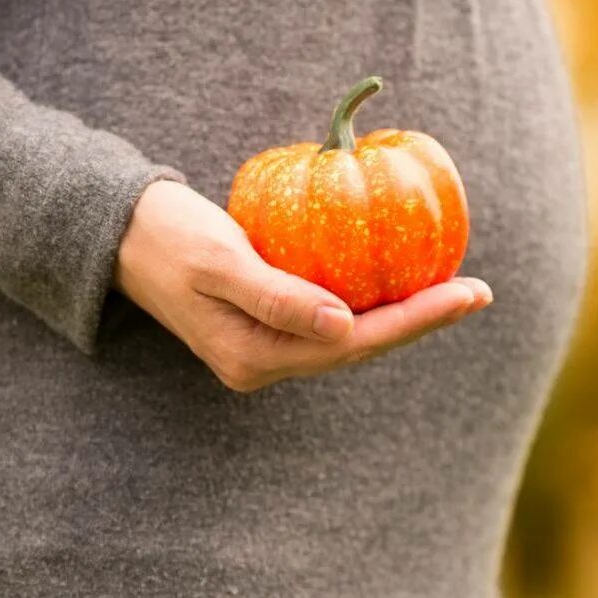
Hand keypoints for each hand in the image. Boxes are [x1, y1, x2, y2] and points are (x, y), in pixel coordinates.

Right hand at [113, 180, 492, 391]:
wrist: (118, 234)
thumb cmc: (166, 236)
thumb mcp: (218, 260)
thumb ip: (277, 295)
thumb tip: (344, 325)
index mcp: (255, 357)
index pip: (354, 343)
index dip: (415, 320)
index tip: (467, 292)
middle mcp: (264, 363)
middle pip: (360, 346)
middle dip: (420, 320)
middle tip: (478, 290)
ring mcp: (265, 347)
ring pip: (349, 335)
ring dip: (400, 314)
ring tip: (451, 289)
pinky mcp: (265, 323)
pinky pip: (331, 316)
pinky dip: (368, 298)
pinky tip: (398, 273)